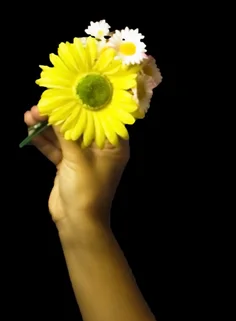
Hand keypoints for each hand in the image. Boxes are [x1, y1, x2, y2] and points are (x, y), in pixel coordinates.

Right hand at [23, 105, 129, 230]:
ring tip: (29, 115)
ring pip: (64, 135)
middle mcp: (100, 150)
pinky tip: (30, 130)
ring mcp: (83, 158)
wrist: (77, 221)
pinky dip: (43, 140)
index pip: (102, 118)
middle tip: (40, 104)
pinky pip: (56, 147)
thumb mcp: (77, 158)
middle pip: (79, 124)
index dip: (85, 104)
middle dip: (59, 114)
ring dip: (47, 126)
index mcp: (113, 147)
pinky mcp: (68, 165)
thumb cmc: (86, 190)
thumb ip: (65, 132)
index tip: (68, 91)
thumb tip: (56, 107)